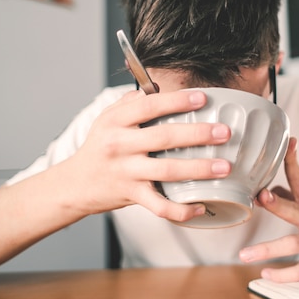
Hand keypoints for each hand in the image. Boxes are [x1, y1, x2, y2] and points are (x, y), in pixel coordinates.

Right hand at [60, 89, 231, 222]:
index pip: (149, 106)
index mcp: (116, 121)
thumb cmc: (98, 148)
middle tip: (224, 132)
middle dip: (198, 134)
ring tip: (224, 166)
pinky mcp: (131, 195)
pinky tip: (201, 206)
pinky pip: (159, 205)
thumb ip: (130, 102)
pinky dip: (181, 210)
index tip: (202, 98)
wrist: (74, 184)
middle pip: (163, 137)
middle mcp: (120, 145)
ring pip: (167, 170)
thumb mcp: (106, 119)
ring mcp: (126, 172)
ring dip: (199, 168)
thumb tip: (156, 88)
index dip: (176, 101)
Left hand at [239, 137, 298, 281]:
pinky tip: (266, 275)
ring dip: (267, 250)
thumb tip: (267, 191)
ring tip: (244, 255)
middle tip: (260, 197)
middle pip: (295, 210)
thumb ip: (291, 197)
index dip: (292, 160)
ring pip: (292, 245)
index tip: (288, 144)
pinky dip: (283, 275)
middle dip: (277, 204)